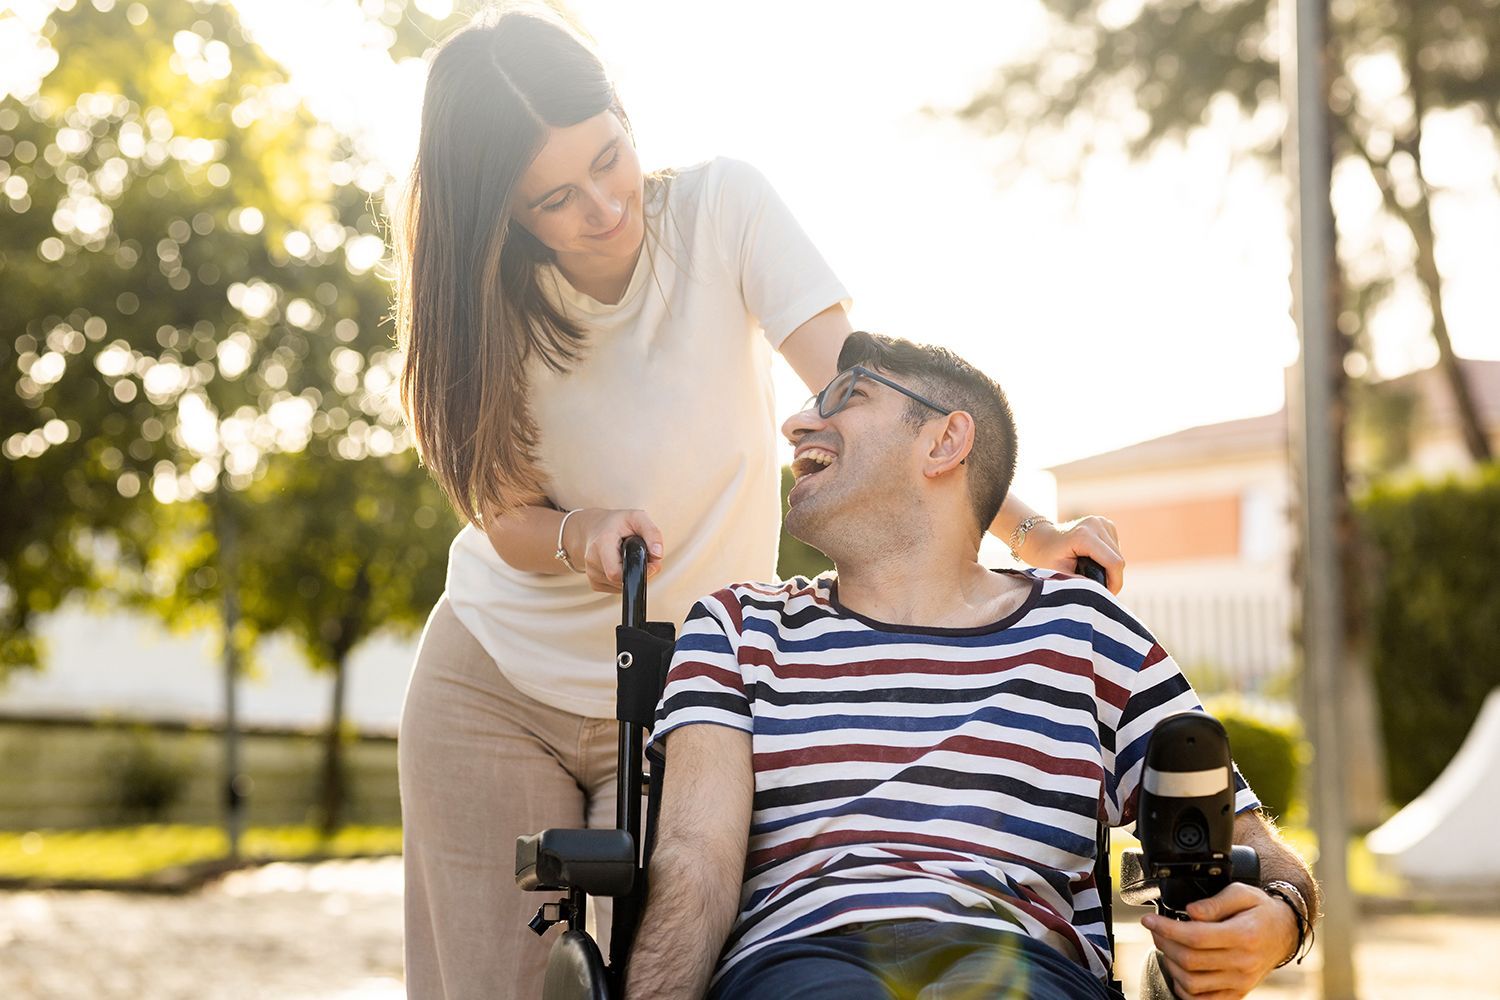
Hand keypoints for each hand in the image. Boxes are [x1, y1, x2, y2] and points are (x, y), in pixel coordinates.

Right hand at [564, 508, 664, 592]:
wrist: (595, 528)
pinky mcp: (594, 584)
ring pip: (621, 586)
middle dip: (639, 572)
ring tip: (629, 557)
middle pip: (622, 581)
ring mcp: (591, 574)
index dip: (637, 572)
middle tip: (642, 556)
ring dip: (632, 575)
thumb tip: (658, 556)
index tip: (650, 563)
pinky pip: (616, 589)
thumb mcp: (638, 518)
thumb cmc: (618, 523)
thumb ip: (652, 533)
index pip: (615, 572)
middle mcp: (592, 560)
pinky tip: (622, 565)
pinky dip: (625, 580)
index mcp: (602, 543)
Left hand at [1019, 515, 1123, 593]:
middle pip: (1118, 559)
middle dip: (1113, 578)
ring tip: (1092, 575)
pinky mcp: (1106, 523)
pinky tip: (1094, 561)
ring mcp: (1102, 521)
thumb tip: (1100, 592)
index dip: (1115, 583)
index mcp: (1084, 536)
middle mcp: (1096, 524)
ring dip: (1111, 568)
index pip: (1114, 562)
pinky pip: (1116, 547)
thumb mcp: (1059, 574)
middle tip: (1098, 589)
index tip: (1106, 595)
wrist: (1040, 538)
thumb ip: (1080, 583)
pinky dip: (1109, 558)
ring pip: (1119, 554)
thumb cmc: (1046, 558)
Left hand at [1141, 882, 1299, 999]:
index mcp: (1244, 935)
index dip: (1166, 929)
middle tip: (1156, 930)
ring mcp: (1240, 982)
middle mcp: (1243, 962)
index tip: (1148, 920)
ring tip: (1166, 946)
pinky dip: (1184, 989)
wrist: (1285, 933)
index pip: (1195, 937)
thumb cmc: (1261, 910)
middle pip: (1190, 960)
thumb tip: (1190, 911)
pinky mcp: (1237, 993)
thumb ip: (1215, 902)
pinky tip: (1178, 970)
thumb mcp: (1242, 893)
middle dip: (1164, 943)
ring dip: (1170, 965)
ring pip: (1192, 983)